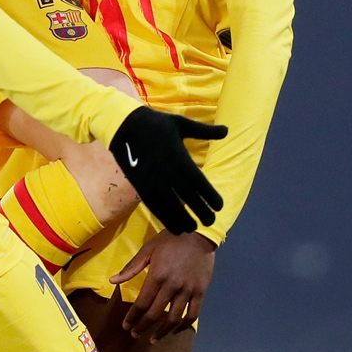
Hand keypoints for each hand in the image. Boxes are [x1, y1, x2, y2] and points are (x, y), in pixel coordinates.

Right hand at [109, 107, 224, 234]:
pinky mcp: (141, 186)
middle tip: (210, 221)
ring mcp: (153, 181)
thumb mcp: (181, 123)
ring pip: (171, 207)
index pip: (200, 183)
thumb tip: (227, 131)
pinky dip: (165, 219)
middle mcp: (168, 172)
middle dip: (201, 212)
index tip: (219, 206)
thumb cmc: (156, 124)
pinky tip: (174, 227)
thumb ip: (205, 131)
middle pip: (188, 198)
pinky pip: (154, 207)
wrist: (124, 125)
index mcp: (180, 157)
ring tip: (192, 228)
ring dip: (183, 220)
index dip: (211, 197)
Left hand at [110, 230, 216, 340]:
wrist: (197, 233)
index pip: (141, 303)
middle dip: (143, 326)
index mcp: (156, 276)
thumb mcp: (147, 250)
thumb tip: (113, 281)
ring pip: (174, 319)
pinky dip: (183, 326)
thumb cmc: (169, 240)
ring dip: (162, 332)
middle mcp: (172, 287)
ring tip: (153, 339)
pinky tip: (175, 330)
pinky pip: (192, 315)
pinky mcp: (200, 292)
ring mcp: (187, 291)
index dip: (132, 317)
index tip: (126, 326)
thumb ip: (131, 267)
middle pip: (155, 314)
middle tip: (135, 334)